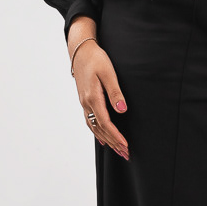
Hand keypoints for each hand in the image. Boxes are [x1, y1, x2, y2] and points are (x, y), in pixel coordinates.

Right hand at [68, 22, 128, 160]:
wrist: (81, 51)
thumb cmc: (96, 59)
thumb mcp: (108, 73)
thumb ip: (115, 93)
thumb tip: (122, 110)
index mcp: (92, 98)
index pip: (106, 123)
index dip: (116, 136)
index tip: (126, 146)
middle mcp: (86, 104)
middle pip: (100, 129)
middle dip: (113, 143)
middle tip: (126, 154)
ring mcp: (84, 103)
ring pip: (94, 127)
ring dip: (106, 140)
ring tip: (117, 151)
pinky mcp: (84, 100)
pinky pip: (89, 122)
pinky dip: (97, 132)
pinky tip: (102, 139)